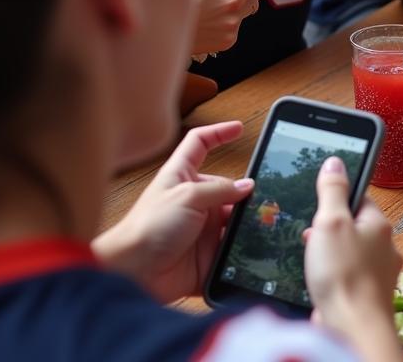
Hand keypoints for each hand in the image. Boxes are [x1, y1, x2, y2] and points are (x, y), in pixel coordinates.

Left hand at [92, 122, 252, 302]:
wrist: (133, 275)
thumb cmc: (149, 227)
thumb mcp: (187, 196)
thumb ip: (220, 189)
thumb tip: (248, 185)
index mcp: (182, 176)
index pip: (200, 144)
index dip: (218, 133)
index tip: (239, 128)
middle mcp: (194, 200)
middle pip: (228, 187)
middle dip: (246, 193)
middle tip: (269, 198)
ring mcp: (201, 228)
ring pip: (234, 219)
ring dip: (247, 223)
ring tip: (269, 224)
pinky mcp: (206, 254)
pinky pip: (231, 249)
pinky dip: (243, 249)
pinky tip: (256, 248)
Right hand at [304, 158, 402, 345]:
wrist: (353, 330)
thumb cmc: (343, 273)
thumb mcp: (331, 221)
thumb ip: (332, 190)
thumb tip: (335, 161)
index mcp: (379, 224)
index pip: (360, 198)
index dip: (337, 199)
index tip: (320, 206)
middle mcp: (385, 247)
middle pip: (354, 227)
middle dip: (330, 231)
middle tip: (312, 237)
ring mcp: (378, 274)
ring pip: (351, 254)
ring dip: (330, 256)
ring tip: (313, 262)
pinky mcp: (367, 297)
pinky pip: (348, 279)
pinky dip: (334, 279)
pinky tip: (320, 284)